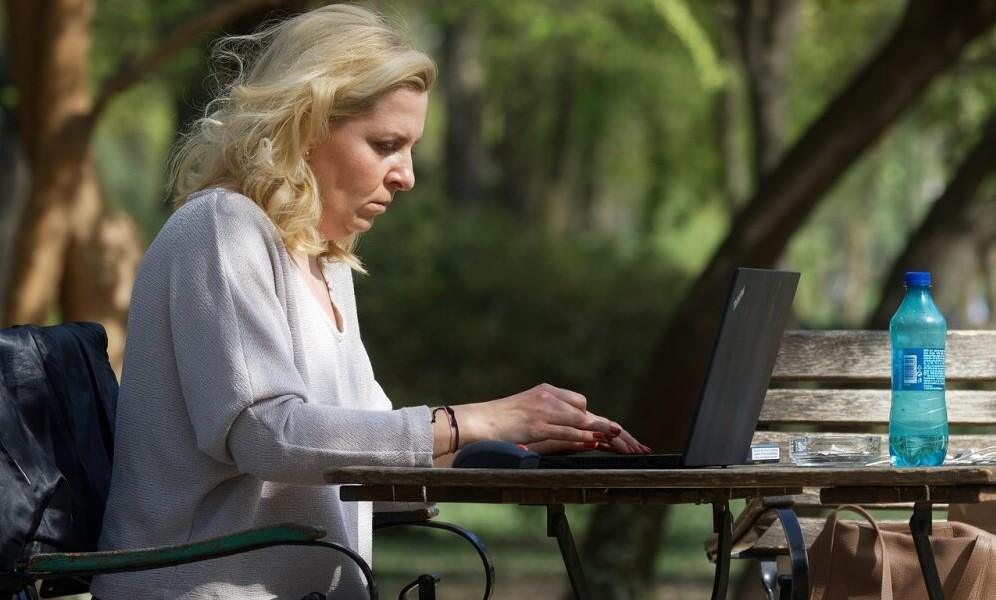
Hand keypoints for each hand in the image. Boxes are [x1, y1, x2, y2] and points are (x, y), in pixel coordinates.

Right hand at [448, 384, 649, 452]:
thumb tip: (573, 436)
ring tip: (629, 445)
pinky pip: (566, 429)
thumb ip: (549, 421)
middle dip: (615, 432)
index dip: (601, 422)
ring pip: (583, 420)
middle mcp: (549, 397)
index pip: (582, 405)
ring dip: (608, 434)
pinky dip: (583, 435)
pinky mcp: (537, 424)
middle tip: (637, 445)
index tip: (619, 436)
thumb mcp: (527, 416)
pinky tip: (598, 442)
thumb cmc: (498, 424)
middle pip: (590, 413)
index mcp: (547, 393)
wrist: (475, 421)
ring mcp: (544, 410)